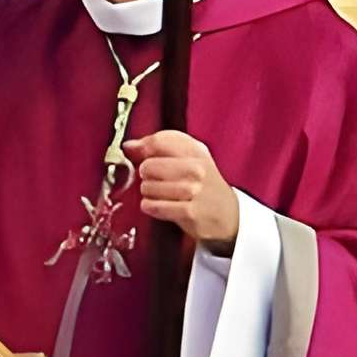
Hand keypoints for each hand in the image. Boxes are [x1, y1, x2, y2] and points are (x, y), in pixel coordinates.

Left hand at [130, 130, 241, 245]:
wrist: (228, 215)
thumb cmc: (204, 185)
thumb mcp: (191, 158)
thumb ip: (160, 147)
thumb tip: (128, 146)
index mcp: (196, 151)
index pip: (159, 141)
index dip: (143, 148)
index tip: (140, 155)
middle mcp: (196, 168)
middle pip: (149, 165)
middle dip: (146, 175)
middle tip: (155, 180)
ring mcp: (193, 191)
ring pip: (148, 187)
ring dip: (148, 193)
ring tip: (159, 195)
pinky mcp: (188, 212)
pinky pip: (153, 206)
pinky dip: (150, 207)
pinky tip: (157, 206)